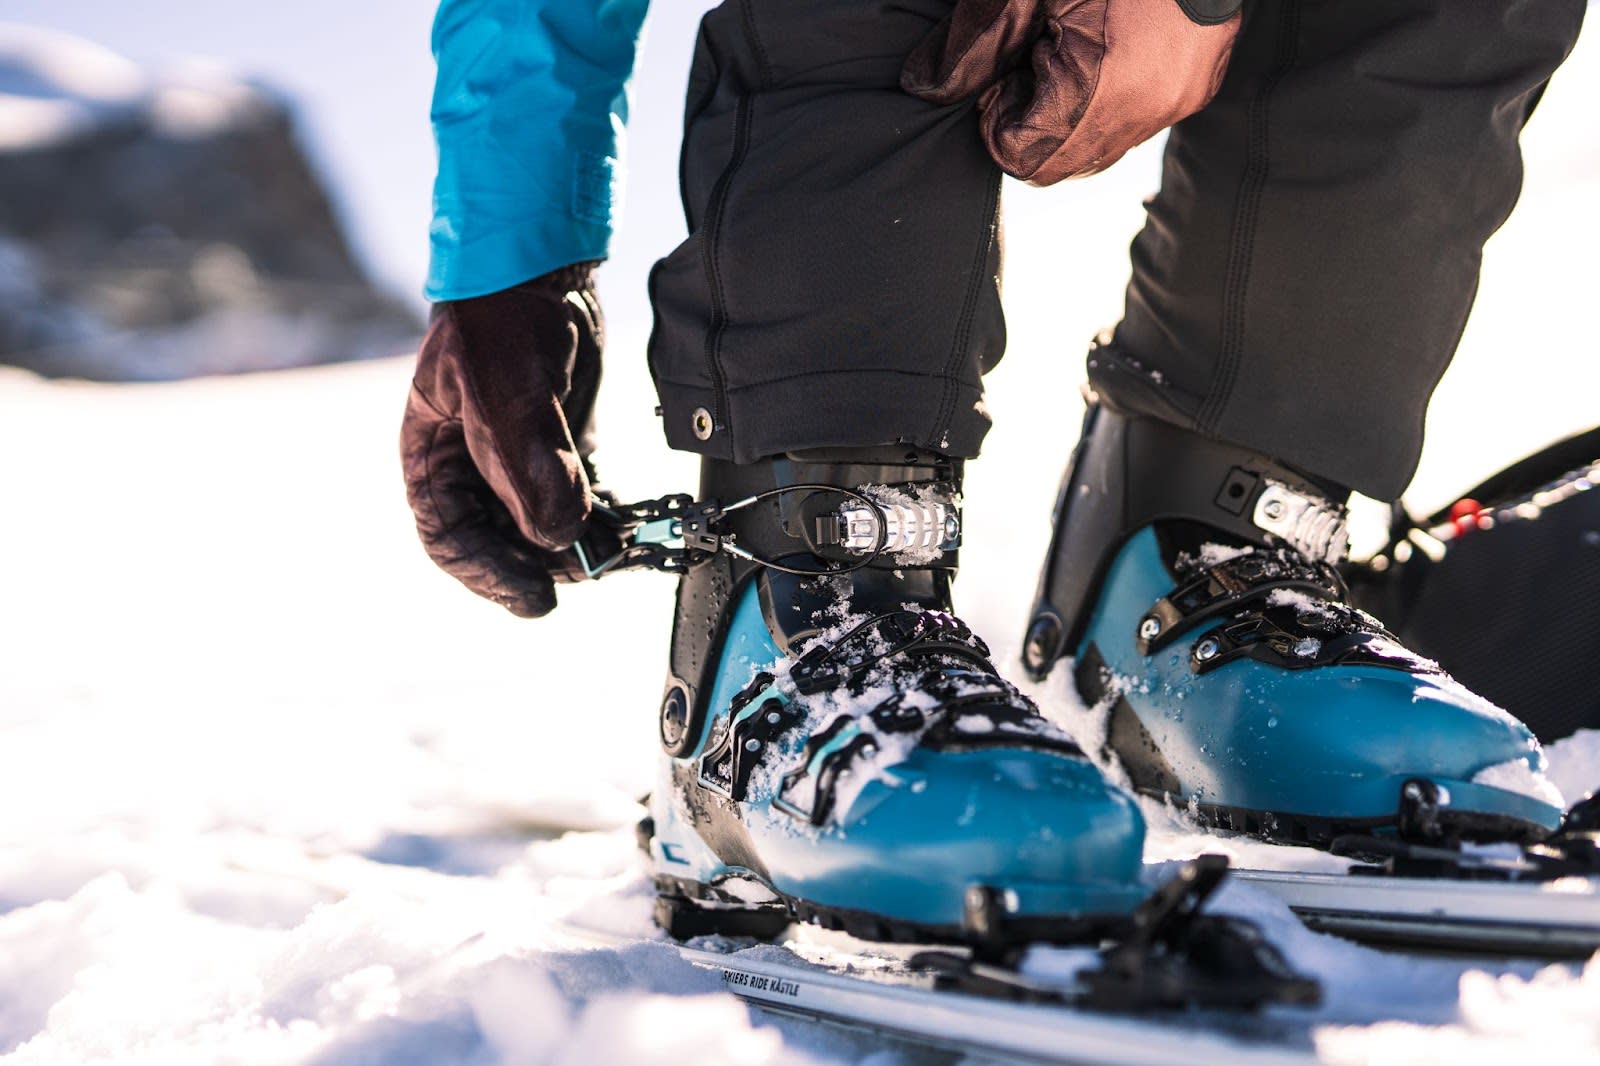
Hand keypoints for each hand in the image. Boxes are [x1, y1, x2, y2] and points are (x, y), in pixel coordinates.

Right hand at [400, 264, 603, 616]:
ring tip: (609, 553)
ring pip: (539, 528)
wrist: (544, 272)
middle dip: (540, 564)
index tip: (535, 594)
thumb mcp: (505, 400)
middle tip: (583, 572)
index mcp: (433, 461)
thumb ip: (529, 473)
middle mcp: (470, 469)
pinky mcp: (558, 450)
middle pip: (499, 543)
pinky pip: (573, 501)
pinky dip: (595, 520)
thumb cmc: (499, 324)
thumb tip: (559, 537)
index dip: (490, 574)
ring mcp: (515, 461)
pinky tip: (619, 527)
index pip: (450, 540)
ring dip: (573, 547)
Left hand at [902, 0, 1241, 184]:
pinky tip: (1106, 47)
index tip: (1004, 71)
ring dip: (1069, 114)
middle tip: (1032, 60)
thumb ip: (968, 46)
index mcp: (1097, 92)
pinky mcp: (1195, 90)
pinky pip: (1135, 122)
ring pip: (1098, 149)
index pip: (1020, 160)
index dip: (998, 120)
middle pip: (1058, 165)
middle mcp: (1144, 112)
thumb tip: (921, 87)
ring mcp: (1176, 104)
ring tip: (1069, 49)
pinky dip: (1108, 99)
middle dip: (1031, 123)